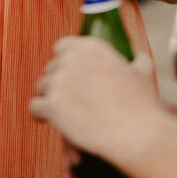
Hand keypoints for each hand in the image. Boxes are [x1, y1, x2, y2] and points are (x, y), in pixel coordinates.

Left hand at [29, 36, 157, 159]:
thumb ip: (138, 61)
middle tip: (67, 99)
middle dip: (57, 83)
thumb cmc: (140, 104)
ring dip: (49, 99)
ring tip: (60, 112)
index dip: (64, 63)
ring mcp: (60, 81)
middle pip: (51, 69)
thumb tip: (140, 56)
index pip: (62, 47)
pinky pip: (34, 107)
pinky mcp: (52, 104)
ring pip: (41, 87)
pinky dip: (39, 115)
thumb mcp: (142, 73)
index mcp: (90, 47)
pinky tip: (45, 120)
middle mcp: (71, 59)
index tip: (70, 76)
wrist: (136, 131)